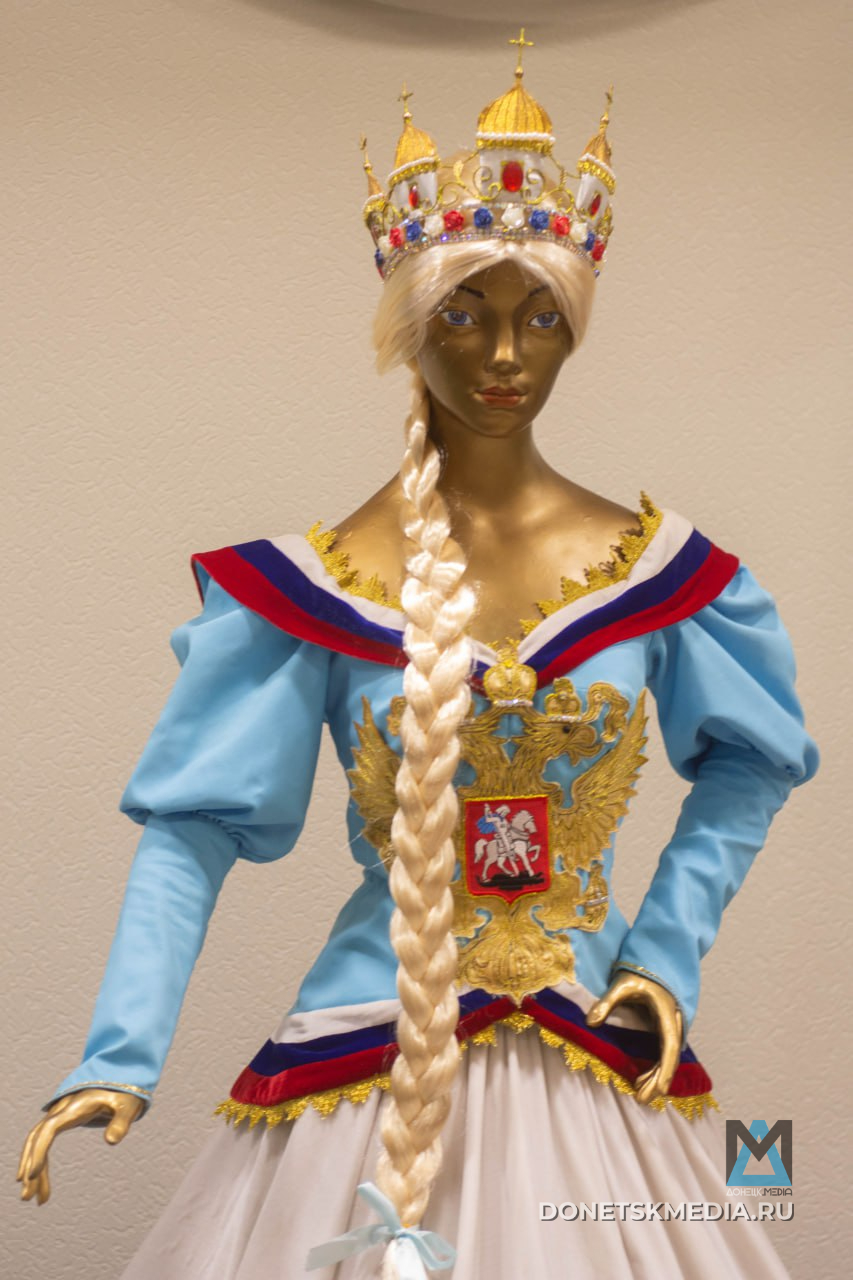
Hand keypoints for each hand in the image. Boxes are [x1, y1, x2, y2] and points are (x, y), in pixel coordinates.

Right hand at [17, 1088, 143, 1204]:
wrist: (121, 1075)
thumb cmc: (125, 1092)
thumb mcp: (128, 1106)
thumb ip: (121, 1122)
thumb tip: (111, 1142)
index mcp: (76, 1107)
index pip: (49, 1129)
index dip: (39, 1151)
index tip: (31, 1175)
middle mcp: (62, 1110)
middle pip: (37, 1138)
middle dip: (30, 1166)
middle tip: (27, 1197)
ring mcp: (60, 1115)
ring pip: (37, 1142)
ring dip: (34, 1170)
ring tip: (34, 1199)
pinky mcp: (62, 1121)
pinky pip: (46, 1143)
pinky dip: (43, 1164)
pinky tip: (44, 1186)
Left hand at [586, 971, 682, 1105]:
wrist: (650, 963)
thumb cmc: (638, 972)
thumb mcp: (621, 984)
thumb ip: (606, 1002)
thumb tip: (590, 1022)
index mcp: (666, 1014)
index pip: (670, 1047)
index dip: (665, 1070)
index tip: (660, 1090)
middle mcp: (672, 1024)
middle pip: (669, 1059)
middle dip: (658, 1081)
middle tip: (641, 1100)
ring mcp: (668, 1028)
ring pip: (666, 1059)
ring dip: (655, 1077)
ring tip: (639, 1095)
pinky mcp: (661, 1030)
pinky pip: (661, 1054)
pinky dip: (653, 1068)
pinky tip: (639, 1079)